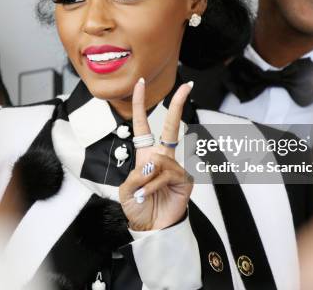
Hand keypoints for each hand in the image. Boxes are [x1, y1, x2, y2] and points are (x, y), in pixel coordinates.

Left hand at [119, 78, 193, 230]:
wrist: (150, 228)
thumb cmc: (138, 207)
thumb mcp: (126, 189)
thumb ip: (135, 174)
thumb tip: (151, 165)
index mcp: (145, 155)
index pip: (142, 125)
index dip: (139, 105)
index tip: (140, 84)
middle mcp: (161, 158)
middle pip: (170, 126)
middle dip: (178, 105)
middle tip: (186, 86)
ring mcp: (174, 168)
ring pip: (159, 160)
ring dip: (145, 178)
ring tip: (141, 192)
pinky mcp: (184, 180)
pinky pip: (165, 175)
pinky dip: (152, 186)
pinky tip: (149, 195)